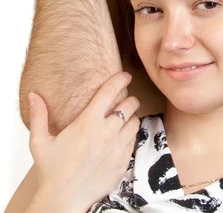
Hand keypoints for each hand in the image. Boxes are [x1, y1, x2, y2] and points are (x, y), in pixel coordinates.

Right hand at [28, 72, 139, 211]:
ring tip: (124, 119)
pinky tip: (121, 138)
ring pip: (135, 122)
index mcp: (88, 122)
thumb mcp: (40, 142)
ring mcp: (117, 148)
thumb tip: (34, 95)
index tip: (125, 76)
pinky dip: (130, 136)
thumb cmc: (51, 170)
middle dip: (130, 99)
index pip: (110, 92)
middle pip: (130, 104)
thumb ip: (39, 116)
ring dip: (132, 118)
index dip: (120, 79)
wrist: (63, 200)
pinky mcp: (122, 162)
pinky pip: (134, 142)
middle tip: (126, 100)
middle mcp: (106, 132)